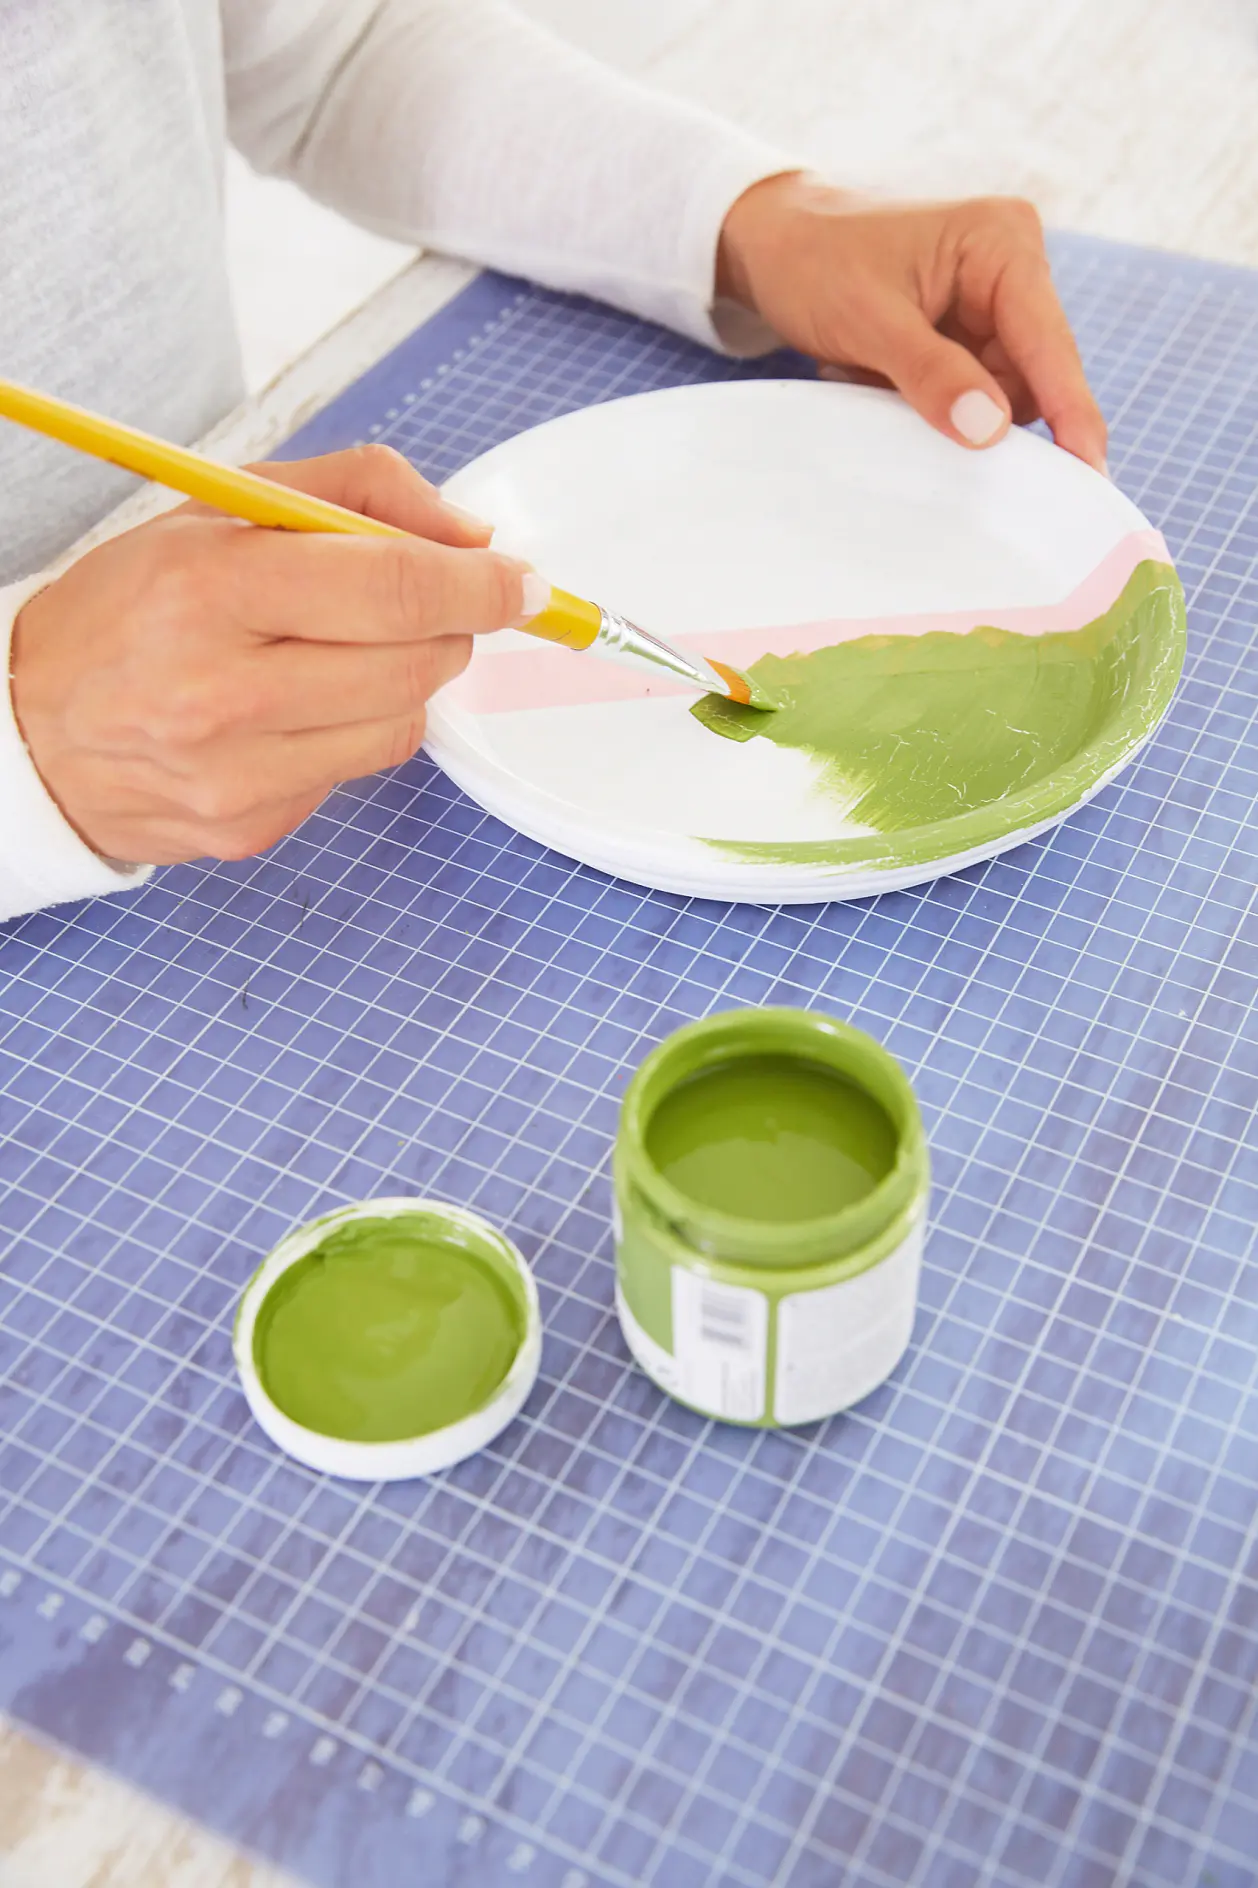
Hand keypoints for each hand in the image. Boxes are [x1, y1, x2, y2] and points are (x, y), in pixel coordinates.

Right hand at [11, 446, 539, 864]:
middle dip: (446, 628)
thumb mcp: (220, 511)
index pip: (396, 587)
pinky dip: (352, 731)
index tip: (520, 582)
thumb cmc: (128, 610)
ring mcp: (237, 774)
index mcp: (211, 589)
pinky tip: (294, 709)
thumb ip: (352, 493)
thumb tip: (468, 535)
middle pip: (416, 663)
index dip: (481, 585)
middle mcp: (221, 691)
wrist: (29, 730)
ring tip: (341, 653)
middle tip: (422, 605)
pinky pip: (355, 772)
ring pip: (401, 725)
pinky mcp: (249, 828)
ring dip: (403, 682)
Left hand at [717, 174, 1106, 472]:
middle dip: (984, 411)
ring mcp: (990, 305)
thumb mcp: (869, 321)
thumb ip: (932, 375)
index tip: (1088, 470)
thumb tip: (992, 430)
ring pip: (999, 394)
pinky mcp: (965, 333)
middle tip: (916, 418)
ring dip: (946, 408)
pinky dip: (929, 402)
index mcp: (1002, 243)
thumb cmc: (815, 262)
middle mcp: (1010, 269)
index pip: (1049, 342)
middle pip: (1031, 375)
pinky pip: (968, 394)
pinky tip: (880, 378)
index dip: (1070, 410)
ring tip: (878, 377)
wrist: (772, 245)